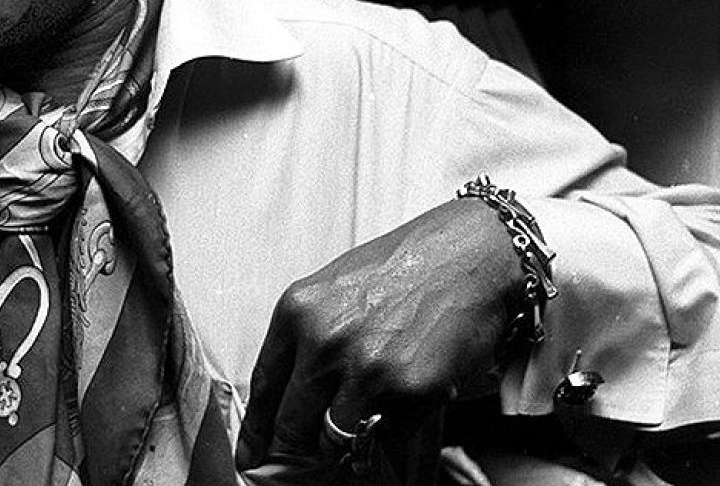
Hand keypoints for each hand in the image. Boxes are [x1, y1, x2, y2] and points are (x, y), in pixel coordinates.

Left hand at [235, 197, 522, 475]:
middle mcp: (325, 341)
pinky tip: (402, 399)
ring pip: (335, 439)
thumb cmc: (404, 267)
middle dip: (292, 451)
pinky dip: (390, 430)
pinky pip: (387, 434)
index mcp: (298, 311)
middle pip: (291, 423)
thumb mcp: (335, 290)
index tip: (251, 455)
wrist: (469, 255)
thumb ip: (307, 337)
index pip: (263, 386)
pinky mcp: (410, 390)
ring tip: (361, 422)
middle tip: (296, 464)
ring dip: (344, 444)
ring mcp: (367, 368)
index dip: (256, 429)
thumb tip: (290, 393)